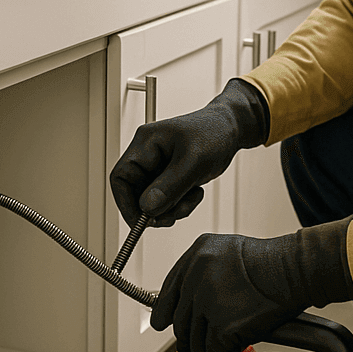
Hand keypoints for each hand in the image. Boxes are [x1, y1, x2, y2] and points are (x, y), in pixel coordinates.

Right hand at [110, 79, 269, 227]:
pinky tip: (195, 193)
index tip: (140, 222)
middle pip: (136, 193)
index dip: (126, 203)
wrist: (232, 129)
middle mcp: (148, 156)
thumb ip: (170, 185)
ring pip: (152, 201)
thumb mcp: (193, 160)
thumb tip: (147, 207)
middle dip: (155, 209)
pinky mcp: (170, 178)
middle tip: (173, 215)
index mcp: (145, 143)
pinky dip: (180, 205)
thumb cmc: (214, 132)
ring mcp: (158, 168)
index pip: (120, 177)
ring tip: (191, 198)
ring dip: (171, 208)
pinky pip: (166, 201)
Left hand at [150, 217, 352, 351]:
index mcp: (196, 257)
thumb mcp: (230, 250)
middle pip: (181, 322)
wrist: (295, 269)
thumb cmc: (274, 261)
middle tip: (203, 344)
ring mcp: (207, 303)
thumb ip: (208, 269)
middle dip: (191, 338)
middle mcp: (196, 278)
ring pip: (194, 342)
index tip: (165, 323)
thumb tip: (198, 297)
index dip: (166, 312)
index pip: (168, 292)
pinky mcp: (222, 326)